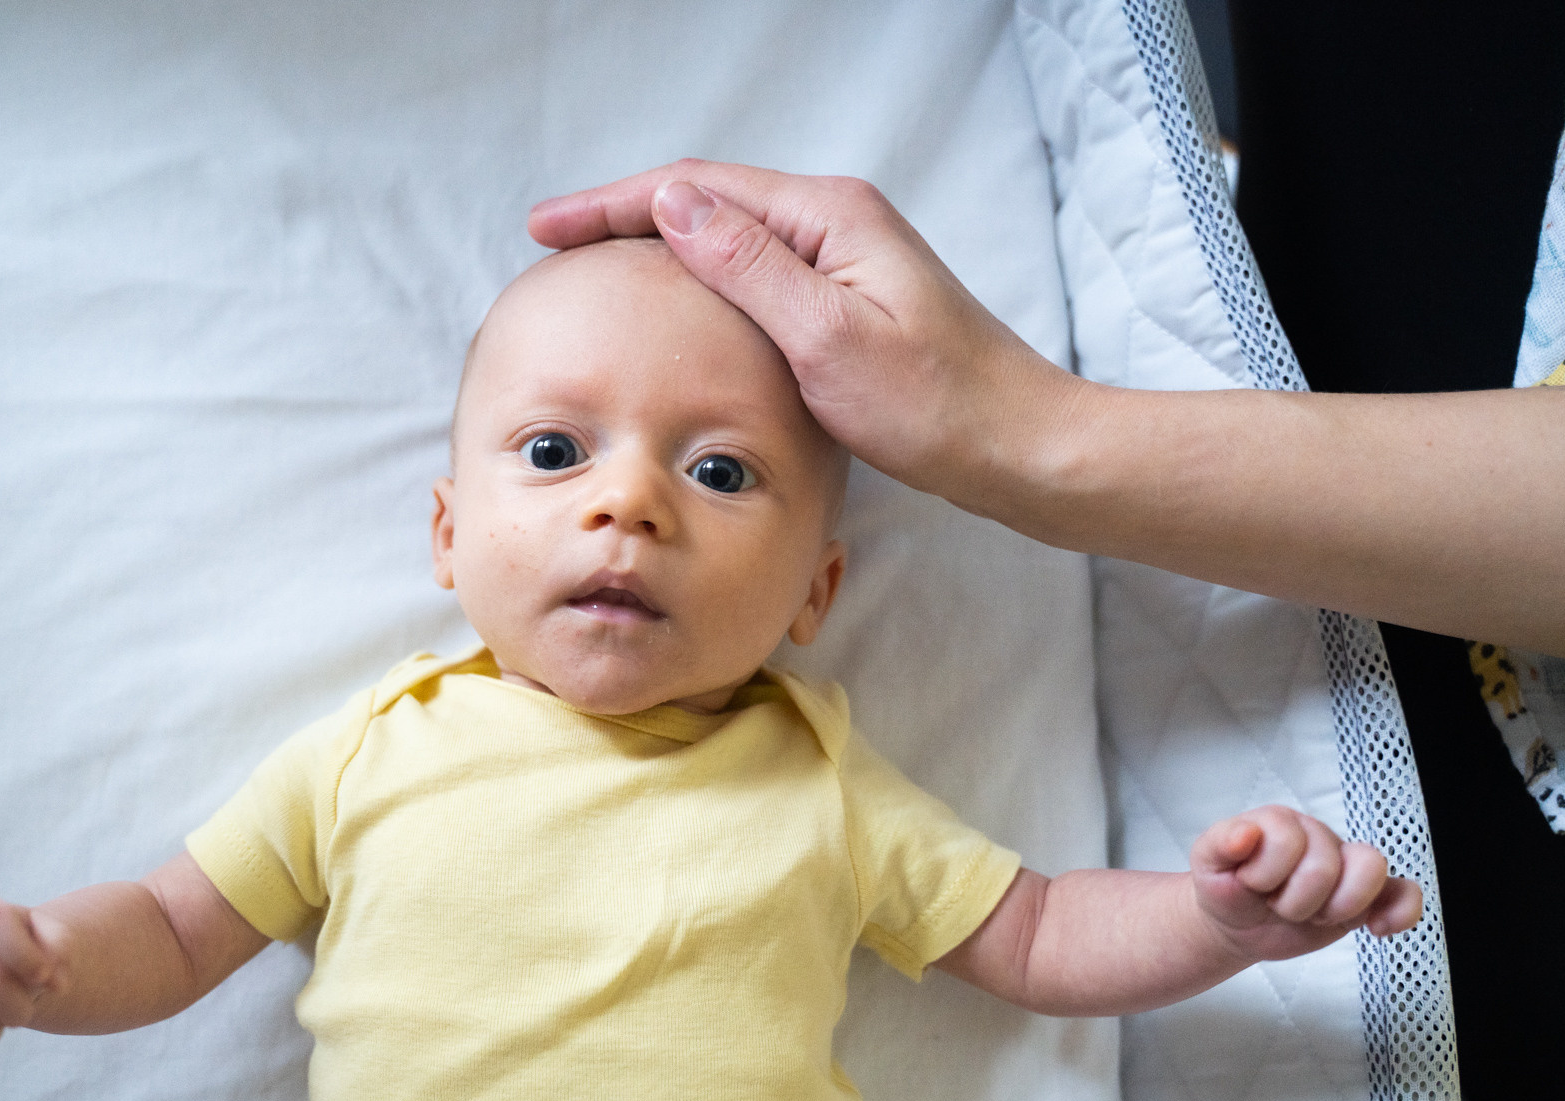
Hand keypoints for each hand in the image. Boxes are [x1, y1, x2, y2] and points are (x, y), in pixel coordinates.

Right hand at [528, 160, 1080, 507]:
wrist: (1018, 448)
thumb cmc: (936, 406)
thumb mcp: (828, 339)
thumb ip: (749, 266)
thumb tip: (673, 205)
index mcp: (830, 215)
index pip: (699, 187)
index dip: (613, 204)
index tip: (546, 228)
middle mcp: (836, 222)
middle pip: (709, 200)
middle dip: (625, 217)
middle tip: (553, 246)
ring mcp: (843, 260)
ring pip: (729, 237)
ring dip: (659, 247)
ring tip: (594, 271)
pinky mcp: (847, 302)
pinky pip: (754, 274)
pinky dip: (700, 282)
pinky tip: (673, 309)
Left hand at [1190, 805, 1422, 961]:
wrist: (1236, 921)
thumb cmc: (1226, 886)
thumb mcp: (1207, 864)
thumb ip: (1219, 843)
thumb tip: (1245, 833)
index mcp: (1280, 823)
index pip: (1288, 841)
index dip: (1266, 874)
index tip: (1250, 885)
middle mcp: (1318, 837)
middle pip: (1326, 865)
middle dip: (1294, 900)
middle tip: (1277, 904)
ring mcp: (1345, 866)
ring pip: (1372, 869)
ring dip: (1337, 906)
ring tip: (1313, 915)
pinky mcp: (1366, 897)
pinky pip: (1404, 893)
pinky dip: (1400, 911)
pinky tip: (1377, 928)